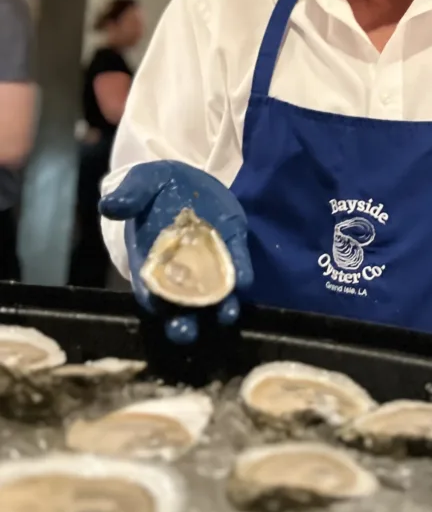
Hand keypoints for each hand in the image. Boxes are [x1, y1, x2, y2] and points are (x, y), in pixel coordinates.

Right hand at [99, 160, 252, 344]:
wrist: (191, 179)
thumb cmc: (158, 188)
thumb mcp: (143, 182)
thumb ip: (131, 194)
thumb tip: (107, 205)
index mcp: (150, 261)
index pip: (149, 289)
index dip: (151, 300)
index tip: (156, 306)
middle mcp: (180, 272)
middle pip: (179, 307)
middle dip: (182, 322)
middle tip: (186, 332)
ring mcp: (208, 265)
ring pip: (213, 297)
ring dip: (219, 308)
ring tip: (226, 314)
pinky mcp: (232, 251)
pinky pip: (237, 269)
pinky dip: (241, 277)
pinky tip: (244, 281)